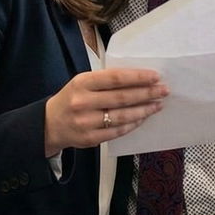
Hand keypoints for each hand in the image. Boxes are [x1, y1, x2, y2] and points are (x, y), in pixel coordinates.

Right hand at [43, 68, 166, 155]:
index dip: (137, 77)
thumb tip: (138, 79)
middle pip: (122, 97)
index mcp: (82, 83)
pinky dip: (132, 124)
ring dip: (144, 110)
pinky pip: (117, 131)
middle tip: (164, 90)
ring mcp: (86, 123)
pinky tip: (143, 117)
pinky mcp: (90, 139)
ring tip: (158, 104)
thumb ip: (105, 81)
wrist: (50, 124)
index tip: (155, 76)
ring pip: (122, 116)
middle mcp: (83, 102)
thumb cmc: (72, 98)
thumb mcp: (82, 83)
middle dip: (147, 93)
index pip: (115, 78)